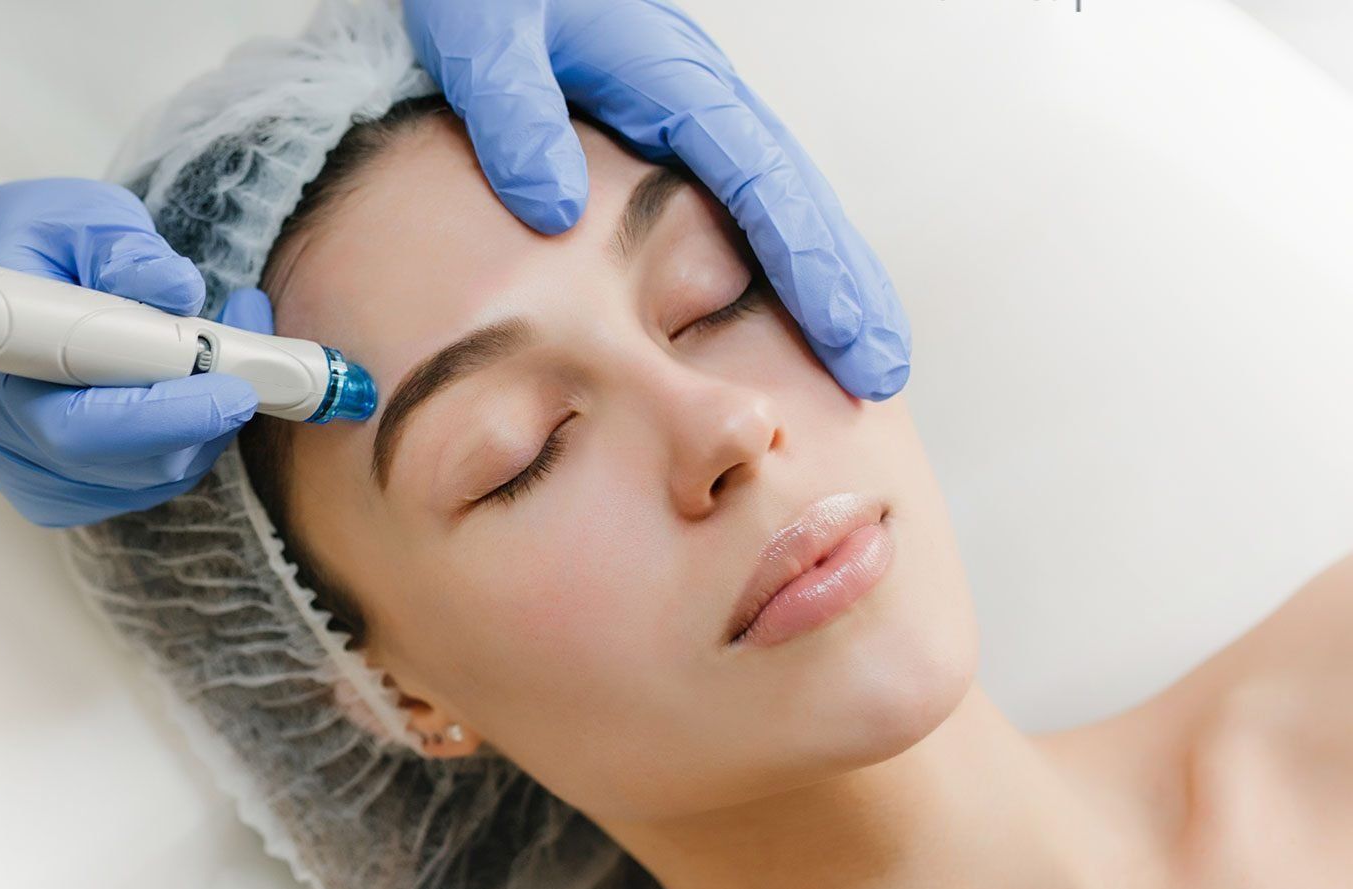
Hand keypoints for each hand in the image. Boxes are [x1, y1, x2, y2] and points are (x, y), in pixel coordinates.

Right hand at [0, 149, 258, 526]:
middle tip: (252, 356)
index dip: (166, 414)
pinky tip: (192, 386)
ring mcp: (37, 475)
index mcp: (1, 369)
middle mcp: (13, 439)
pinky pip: (147, 483)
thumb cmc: (17, 246)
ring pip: (153, 477)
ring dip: (206, 421)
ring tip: (225, 347)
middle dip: (208, 414)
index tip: (232, 385)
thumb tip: (177, 289)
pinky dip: (186, 440)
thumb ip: (121, 247)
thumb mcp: (68, 215)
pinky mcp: (64, 490)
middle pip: (134, 462)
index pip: (85, 425)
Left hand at [403, 0, 909, 400]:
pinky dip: (784, 260)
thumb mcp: (486, 40)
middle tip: (882, 370)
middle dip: (847, 286)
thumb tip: (555, 210)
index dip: (805, 263)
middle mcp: (700, 96)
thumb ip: (514, 115)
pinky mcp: (674, 133)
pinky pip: (747, 203)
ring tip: (863, 361)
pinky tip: (797, 315)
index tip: (843, 332)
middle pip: (797, 198)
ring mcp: (694, 115)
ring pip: (784, 203)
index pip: (759, 182)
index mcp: (671, 78)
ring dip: (829, 280)